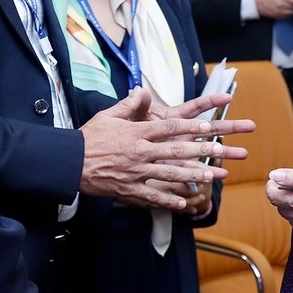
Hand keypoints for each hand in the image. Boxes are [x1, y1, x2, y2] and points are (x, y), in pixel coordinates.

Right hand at [80, 88, 251, 209]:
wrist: (71, 163)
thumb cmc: (90, 137)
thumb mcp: (108, 115)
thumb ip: (129, 104)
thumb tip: (142, 89)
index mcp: (136, 132)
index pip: (168, 127)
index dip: (188, 127)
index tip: (206, 126)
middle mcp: (140, 152)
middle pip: (175, 151)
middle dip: (201, 151)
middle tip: (221, 151)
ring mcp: (136, 172)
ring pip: (170, 174)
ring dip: (194, 175)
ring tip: (213, 176)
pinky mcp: (129, 188)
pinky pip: (152, 195)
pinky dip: (169, 199)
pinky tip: (184, 202)